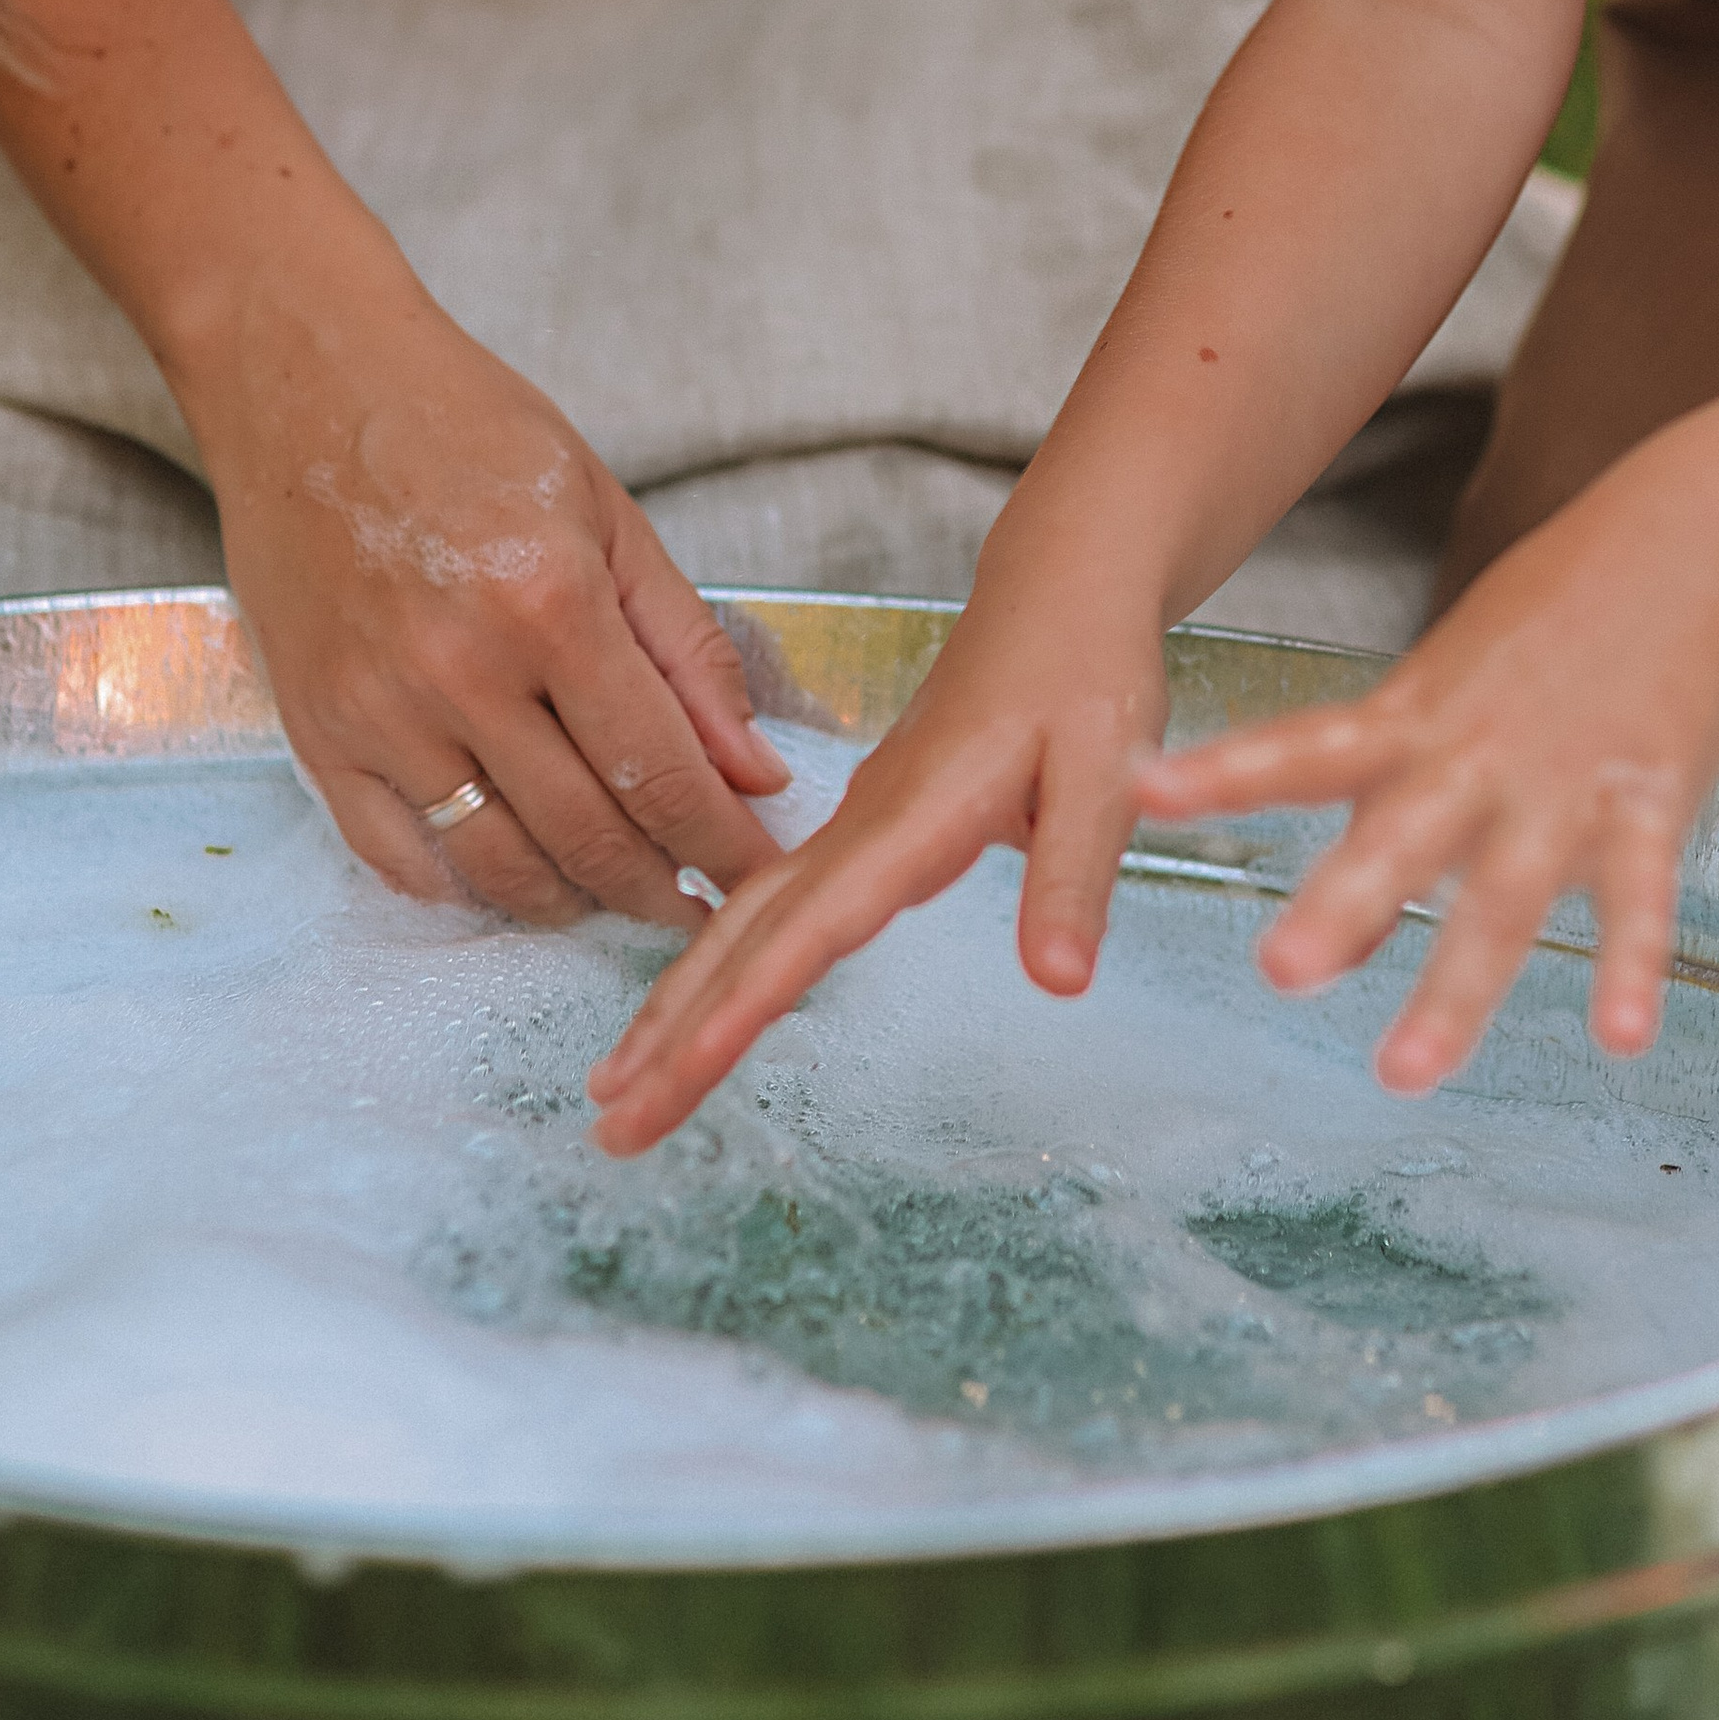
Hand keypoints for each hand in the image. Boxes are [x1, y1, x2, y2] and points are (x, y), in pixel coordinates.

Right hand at [196, 267, 787, 928]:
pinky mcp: (314, 731)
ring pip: (493, 865)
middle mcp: (461, 672)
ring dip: (567, 904)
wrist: (308, 380)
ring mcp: (378, 711)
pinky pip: (394, 855)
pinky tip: (505, 876)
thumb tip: (751, 771)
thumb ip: (687, 649)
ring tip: (612, 897)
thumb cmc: (467, 428)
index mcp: (551, 606)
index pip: (660, 773)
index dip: (722, 846)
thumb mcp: (608, 514)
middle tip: (701, 910)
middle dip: (659, 891)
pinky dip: (459, 886)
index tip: (761, 880)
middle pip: (584, 837)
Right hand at [587, 587, 1165, 1151]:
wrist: (1058, 594)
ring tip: (615, 1087)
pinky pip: (767, 908)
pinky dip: (714, 966)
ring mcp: (852, 826)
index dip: (746, 1006)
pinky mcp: (861, 830)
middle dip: (674, 1035)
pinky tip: (689, 1008)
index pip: (815, 929)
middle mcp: (862, 824)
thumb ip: (1075, 876)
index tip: (683, 1076)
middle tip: (609, 1125)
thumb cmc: (1085, 674)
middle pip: (748, 940)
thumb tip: (1061, 983)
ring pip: (742, 924)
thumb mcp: (1109, 773)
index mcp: (914, 815)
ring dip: (675, 1007)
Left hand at [1132, 466, 1718, 1086]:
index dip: (1225, 770)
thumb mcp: (1451, 698)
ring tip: (1406, 1070)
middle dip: (1339, 904)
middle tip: (1276, 972)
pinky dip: (1629, 965)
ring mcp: (1562, 778)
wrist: (1691, 535)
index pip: (1305, 746)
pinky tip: (1620, 1039)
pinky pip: (1641, 894)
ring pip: (1504, 893)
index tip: (1143, 791)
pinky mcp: (1651, 796)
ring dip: (1457, 987)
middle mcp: (1476, 753)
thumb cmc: (1559, 618)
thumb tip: (1342, 939)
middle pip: (1398, 835)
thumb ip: (1390, 808)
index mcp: (1418, 719)